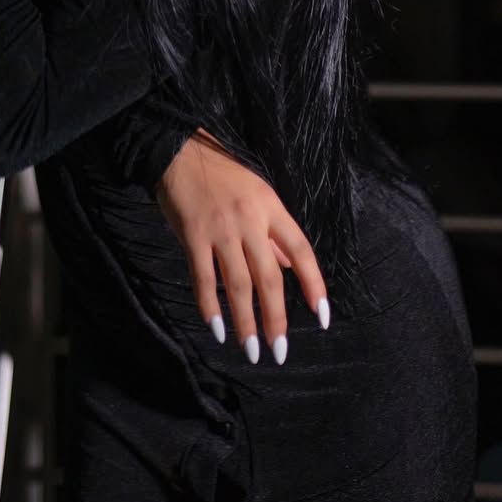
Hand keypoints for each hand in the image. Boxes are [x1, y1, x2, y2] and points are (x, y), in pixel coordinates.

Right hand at [155, 128, 329, 363]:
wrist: (179, 150)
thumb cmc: (221, 173)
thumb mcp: (258, 193)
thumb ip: (273, 232)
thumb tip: (290, 267)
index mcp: (271, 208)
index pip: (301, 251)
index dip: (314, 285)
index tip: (323, 317)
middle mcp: (250, 220)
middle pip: (270, 276)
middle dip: (276, 318)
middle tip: (279, 352)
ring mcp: (221, 228)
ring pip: (239, 284)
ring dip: (246, 321)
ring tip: (251, 350)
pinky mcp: (192, 234)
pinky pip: (204, 277)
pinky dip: (210, 305)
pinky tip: (216, 328)